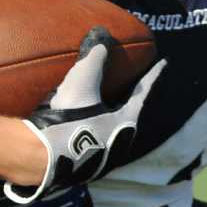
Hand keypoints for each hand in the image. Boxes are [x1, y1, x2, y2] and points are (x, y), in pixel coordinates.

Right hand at [5, 28, 165, 203]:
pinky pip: (87, 142)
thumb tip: (101, 38)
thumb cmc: (71, 117)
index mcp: (126, 123)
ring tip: (99, 109)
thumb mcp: (83, 81)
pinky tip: (74, 128)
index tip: (164, 62)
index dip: (152, 75)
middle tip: (127, 89)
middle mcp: (119, 144)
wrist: (41, 157)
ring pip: (107, 132)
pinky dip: (85, 131)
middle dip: (126, 102)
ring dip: (104, 119)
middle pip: (127, 116)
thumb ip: (94, 59)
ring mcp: (100, 159)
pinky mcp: (80, 167)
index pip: (143, 91)